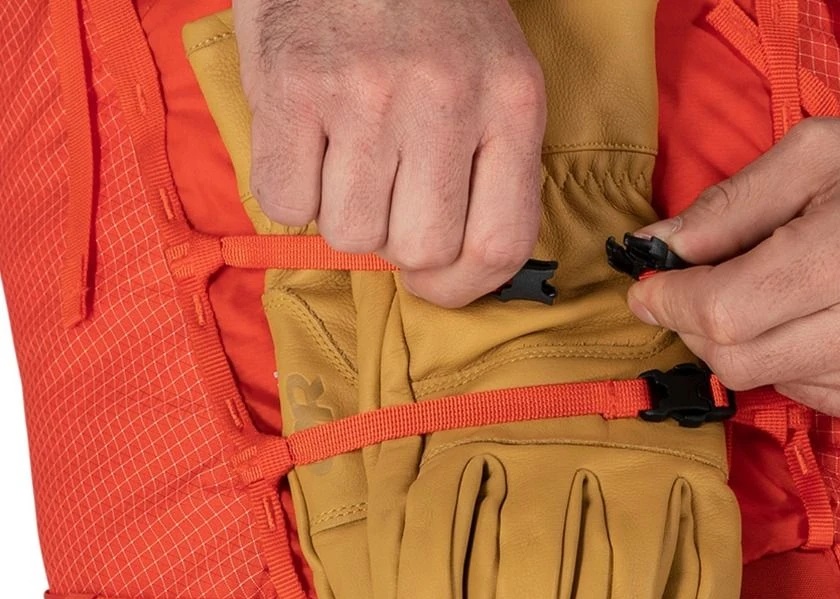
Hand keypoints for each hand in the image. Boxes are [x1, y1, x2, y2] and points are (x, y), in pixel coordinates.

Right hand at [233, 0, 545, 306]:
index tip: (438, 282)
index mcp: (510, 100)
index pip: (499, 245)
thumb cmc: (425, 8)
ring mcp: (365, 92)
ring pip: (352, 234)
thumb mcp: (491, 73)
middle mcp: (444, 98)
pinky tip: (306, 143)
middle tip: (385, 197)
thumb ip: (490, 164)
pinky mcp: (291, 86)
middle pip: (420, 250)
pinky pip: (286, 202)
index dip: (464, 288)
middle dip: (397, 244)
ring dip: (341, 213)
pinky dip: (289, 189)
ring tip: (345, 155)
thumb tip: (458, 269)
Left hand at [627, 118, 839, 429]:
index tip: (650, 287)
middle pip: (733, 360)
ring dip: (751, 341)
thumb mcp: (827, 154)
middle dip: (699, 327)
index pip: (722, 312)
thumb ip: (733, 204)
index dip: (669, 303)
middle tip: (701, 289)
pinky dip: (795, 361)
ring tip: (792, 290)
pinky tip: (832, 322)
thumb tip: (658, 247)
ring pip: (767, 382)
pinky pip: (809, 397)